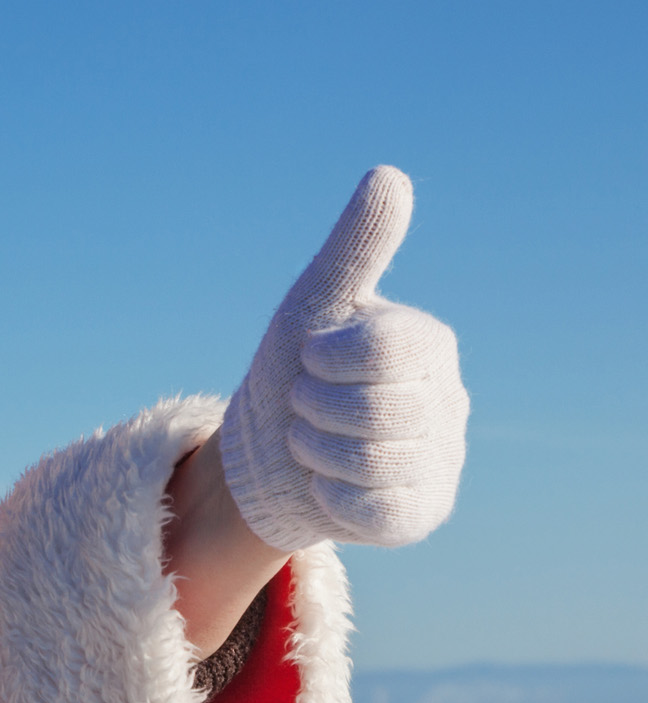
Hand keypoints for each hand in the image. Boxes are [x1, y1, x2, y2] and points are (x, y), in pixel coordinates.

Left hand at [218, 166, 467, 550]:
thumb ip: (353, 248)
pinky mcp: (422, 512)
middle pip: (370, 410)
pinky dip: (330, 497)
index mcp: (427, 343)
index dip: (324, 359)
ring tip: (310, 441)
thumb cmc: (293, 367)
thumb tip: (389, 176)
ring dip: (313, 452)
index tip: (309, 358)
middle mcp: (448, 400)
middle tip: (305, 405)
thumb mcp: (312, 302)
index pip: (382, 351)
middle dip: (310, 408)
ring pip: (368, 463)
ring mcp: (442, 460)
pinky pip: (375, 512)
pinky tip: (327, 482)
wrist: (266, 450)